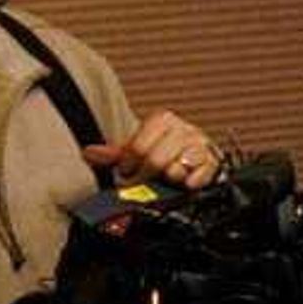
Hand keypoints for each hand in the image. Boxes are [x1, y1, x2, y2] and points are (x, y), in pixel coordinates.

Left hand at [86, 110, 219, 187]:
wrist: (197, 158)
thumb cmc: (166, 153)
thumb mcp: (138, 150)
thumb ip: (114, 154)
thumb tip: (88, 153)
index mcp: (163, 120)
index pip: (138, 148)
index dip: (130, 167)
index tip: (130, 171)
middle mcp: (183, 129)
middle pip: (156, 161)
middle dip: (147, 177)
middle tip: (146, 180)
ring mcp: (200, 144)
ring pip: (176, 170)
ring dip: (168, 180)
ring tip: (166, 179)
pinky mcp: (214, 161)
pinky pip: (198, 177)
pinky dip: (189, 184)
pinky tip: (184, 182)